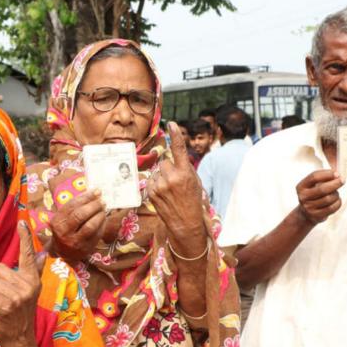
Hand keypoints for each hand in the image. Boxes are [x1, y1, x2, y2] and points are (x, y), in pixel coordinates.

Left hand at [0, 222, 43, 346]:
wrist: (20, 340)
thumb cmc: (20, 315)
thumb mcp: (30, 292)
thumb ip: (34, 272)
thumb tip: (44, 255)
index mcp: (33, 279)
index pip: (29, 254)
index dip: (25, 238)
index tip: (23, 222)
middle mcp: (28, 284)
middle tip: (3, 297)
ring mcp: (18, 294)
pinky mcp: (6, 304)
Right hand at [49, 189, 105, 260]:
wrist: (63, 251)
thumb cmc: (65, 228)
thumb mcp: (64, 217)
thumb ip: (75, 206)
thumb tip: (93, 192)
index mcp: (57, 221)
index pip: (72, 205)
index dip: (86, 197)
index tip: (97, 191)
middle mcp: (64, 232)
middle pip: (80, 215)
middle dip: (93, 205)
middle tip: (102, 200)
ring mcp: (75, 241)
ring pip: (90, 226)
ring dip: (99, 215)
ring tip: (103, 209)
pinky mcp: (85, 248)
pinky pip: (96, 234)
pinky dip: (102, 224)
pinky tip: (104, 218)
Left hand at [148, 122, 206, 254]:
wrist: (186, 223)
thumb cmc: (192, 200)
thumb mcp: (195, 182)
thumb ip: (184, 167)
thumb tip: (172, 157)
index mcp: (185, 173)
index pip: (179, 149)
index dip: (175, 135)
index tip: (172, 124)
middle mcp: (171, 177)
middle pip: (165, 162)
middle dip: (169, 169)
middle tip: (176, 183)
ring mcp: (160, 185)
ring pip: (157, 172)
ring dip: (161, 177)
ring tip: (170, 191)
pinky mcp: (151, 192)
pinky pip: (151, 180)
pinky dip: (155, 185)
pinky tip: (163, 195)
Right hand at [295, 170, 343, 223]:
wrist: (306, 213)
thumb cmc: (314, 195)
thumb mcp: (314, 185)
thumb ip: (324, 178)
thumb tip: (338, 175)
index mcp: (301, 186)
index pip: (314, 177)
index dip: (327, 174)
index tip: (337, 173)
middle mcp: (303, 197)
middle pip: (322, 189)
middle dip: (335, 183)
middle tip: (343, 180)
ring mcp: (308, 207)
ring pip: (329, 199)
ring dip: (336, 194)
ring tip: (336, 193)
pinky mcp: (316, 216)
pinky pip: (331, 208)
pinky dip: (337, 203)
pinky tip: (337, 200)